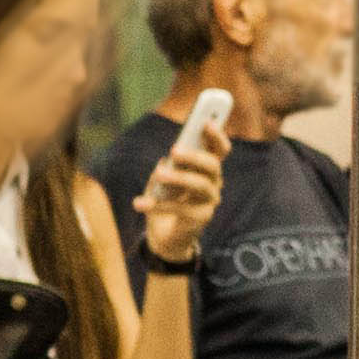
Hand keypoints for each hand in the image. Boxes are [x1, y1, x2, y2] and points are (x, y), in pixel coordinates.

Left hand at [129, 114, 226, 266]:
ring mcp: (209, 201)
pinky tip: (139, 203)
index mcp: (207, 168)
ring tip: (159, 174)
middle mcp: (214, 183)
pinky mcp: (201, 219)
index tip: (205, 122)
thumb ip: (169, 166)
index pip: (220, 149)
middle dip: (194, 156)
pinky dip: (158, 205)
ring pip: (200, 185)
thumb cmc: (166, 199)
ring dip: (178, 177)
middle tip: (174, 150)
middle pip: (213, 165)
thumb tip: (167, 160)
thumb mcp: (164, 177)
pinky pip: (181, 209)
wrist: (165, 236)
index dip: (216, 135)